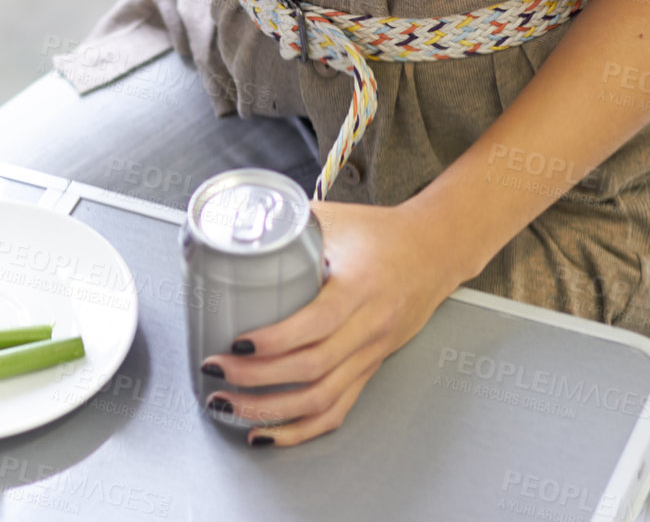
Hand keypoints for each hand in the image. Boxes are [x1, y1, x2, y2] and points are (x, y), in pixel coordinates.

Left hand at [199, 199, 462, 445]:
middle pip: (313, 368)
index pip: (317, 323)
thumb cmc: (381, 232)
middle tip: (216, 370)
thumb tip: (237, 226)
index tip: (237, 342)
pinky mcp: (370, 368)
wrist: (433, 252)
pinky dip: (300, 428)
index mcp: (360, 286)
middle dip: (257, 378)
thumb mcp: (335, 218)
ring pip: (322, 398)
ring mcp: (371, 353)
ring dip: (271, 410)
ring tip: (228, 405)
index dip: (276, 340)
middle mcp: (369, 326)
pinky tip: (267, 431)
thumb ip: (289, 224)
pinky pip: (337, 409)